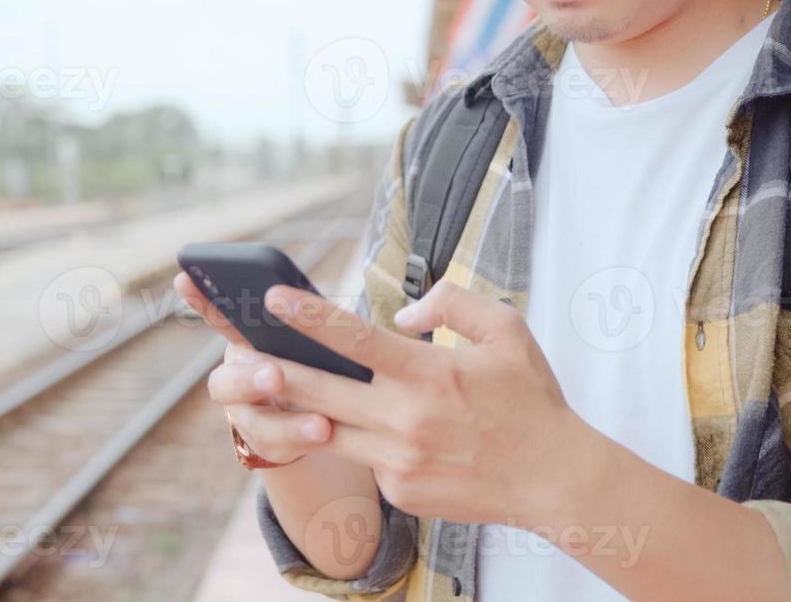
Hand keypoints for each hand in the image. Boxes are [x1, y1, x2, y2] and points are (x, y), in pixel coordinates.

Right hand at [173, 272, 336, 464]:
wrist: (329, 411)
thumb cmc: (321, 359)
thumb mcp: (314, 337)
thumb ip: (308, 321)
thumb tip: (317, 297)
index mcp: (247, 343)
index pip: (218, 318)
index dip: (199, 300)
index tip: (185, 278)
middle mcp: (237, 379)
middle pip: (225, 384)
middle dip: (248, 380)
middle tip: (275, 375)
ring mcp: (248, 418)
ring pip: (256, 425)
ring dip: (288, 424)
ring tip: (321, 424)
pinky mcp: (268, 446)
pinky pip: (279, 448)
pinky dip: (303, 442)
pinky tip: (327, 434)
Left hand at [256, 278, 600, 527]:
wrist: (555, 479)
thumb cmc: (531, 401)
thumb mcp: (507, 329)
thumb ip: (452, 304)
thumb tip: (402, 315)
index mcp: (428, 374)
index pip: (353, 338)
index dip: (309, 315)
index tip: (273, 297)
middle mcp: (405, 420)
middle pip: (319, 391)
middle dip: (270, 368)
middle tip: (236, 349)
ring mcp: (398, 462)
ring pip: (328, 431)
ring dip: (296, 410)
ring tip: (263, 386)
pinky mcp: (399, 492)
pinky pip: (365, 459)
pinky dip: (361, 440)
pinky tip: (370, 431)